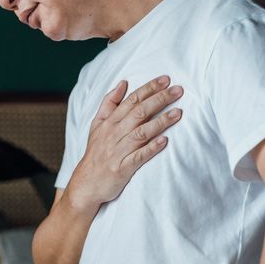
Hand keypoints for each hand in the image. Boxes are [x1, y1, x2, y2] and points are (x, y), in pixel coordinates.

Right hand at [67, 74, 183, 208]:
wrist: (86, 184)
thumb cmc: (96, 153)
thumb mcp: (97, 125)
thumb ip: (109, 103)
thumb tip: (123, 83)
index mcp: (110, 122)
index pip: (132, 100)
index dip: (149, 88)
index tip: (166, 79)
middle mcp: (114, 134)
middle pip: (139, 112)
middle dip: (160, 99)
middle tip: (179, 90)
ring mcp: (118, 151)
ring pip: (141, 133)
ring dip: (161, 122)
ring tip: (179, 113)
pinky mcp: (122, 169)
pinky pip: (138, 157)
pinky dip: (151, 148)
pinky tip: (165, 141)